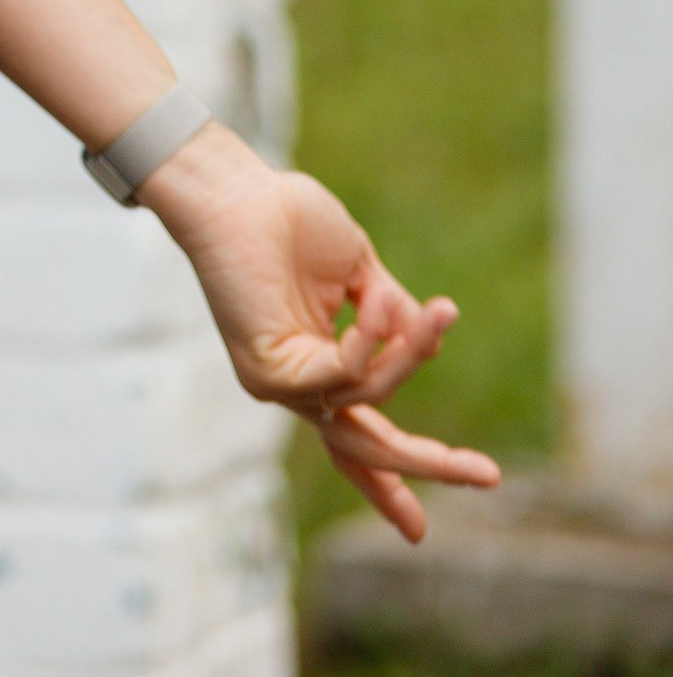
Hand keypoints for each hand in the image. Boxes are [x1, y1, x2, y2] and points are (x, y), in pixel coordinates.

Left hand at [140, 124, 500, 540]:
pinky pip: (340, 376)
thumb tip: (429, 346)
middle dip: (427, 464)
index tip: (418, 534)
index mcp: (316, 365)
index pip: (354, 442)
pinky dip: (368, 345)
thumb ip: (391, 315)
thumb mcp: (359, 270)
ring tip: (439, 312)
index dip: (385, 485)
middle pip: (367, 448)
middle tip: (489, 476)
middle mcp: (297, 386)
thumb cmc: (287, 219)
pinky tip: (377, 307)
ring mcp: (281, 385)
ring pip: (368, 399)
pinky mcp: (268, 375)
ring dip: (410, 355)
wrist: (236, 191)